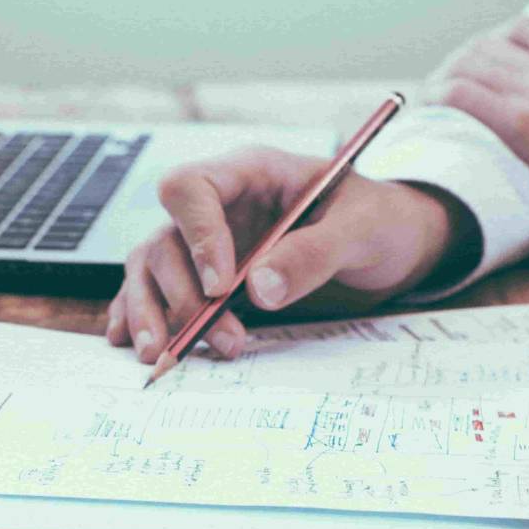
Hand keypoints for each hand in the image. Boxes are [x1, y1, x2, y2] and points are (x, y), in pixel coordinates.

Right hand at [108, 148, 471, 362]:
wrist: (394, 244)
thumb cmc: (381, 220)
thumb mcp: (363, 229)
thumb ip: (314, 253)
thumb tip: (258, 289)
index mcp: (251, 173)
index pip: (191, 188)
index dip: (196, 236)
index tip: (221, 286)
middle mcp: (219, 205)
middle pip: (165, 239)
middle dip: (182, 294)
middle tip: (220, 338)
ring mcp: (209, 242)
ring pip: (152, 268)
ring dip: (153, 312)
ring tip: (161, 356)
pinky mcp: (208, 276)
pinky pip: (159, 290)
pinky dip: (142, 315)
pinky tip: (133, 343)